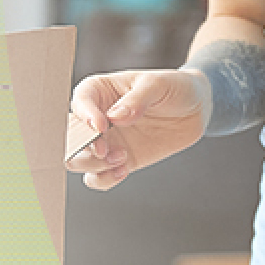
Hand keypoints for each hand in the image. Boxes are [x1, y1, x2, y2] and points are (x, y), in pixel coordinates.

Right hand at [65, 68, 210, 190]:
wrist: (196, 108)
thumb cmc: (174, 87)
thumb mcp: (158, 84)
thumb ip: (137, 99)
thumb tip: (116, 116)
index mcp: (99, 91)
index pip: (79, 103)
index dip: (85, 117)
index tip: (102, 126)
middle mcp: (95, 118)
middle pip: (69, 137)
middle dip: (80, 148)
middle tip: (105, 150)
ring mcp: (106, 141)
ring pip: (77, 161)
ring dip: (93, 165)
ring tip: (121, 159)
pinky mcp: (119, 160)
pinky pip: (98, 177)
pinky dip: (104, 179)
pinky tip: (124, 170)